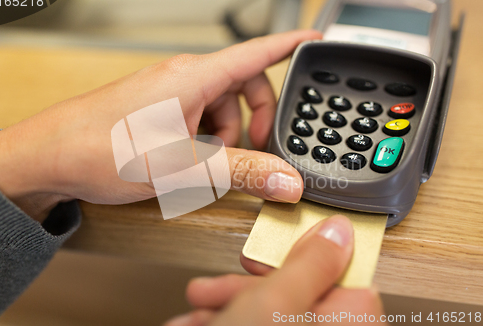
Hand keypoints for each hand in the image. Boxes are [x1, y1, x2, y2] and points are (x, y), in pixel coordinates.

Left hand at [0, 30, 320, 221]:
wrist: (50, 156)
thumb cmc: (101, 149)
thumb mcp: (181, 167)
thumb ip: (239, 172)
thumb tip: (285, 178)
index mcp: (194, 77)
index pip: (256, 53)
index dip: (291, 45)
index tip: (318, 40)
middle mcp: (183, 78)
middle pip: (243, 87)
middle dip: (257, 120)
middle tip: (256, 152)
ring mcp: (169, 93)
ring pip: (221, 106)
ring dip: (228, 136)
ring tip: (210, 164)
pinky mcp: (158, 109)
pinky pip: (198, 116)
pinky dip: (206, 139)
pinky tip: (191, 162)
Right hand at [166, 216, 386, 325]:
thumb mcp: (271, 304)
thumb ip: (310, 264)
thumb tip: (340, 232)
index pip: (352, 283)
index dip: (308, 265)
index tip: (276, 259)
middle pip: (300, 298)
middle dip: (249, 291)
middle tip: (221, 290)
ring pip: (268, 314)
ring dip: (227, 309)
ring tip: (199, 316)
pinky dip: (222, 323)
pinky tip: (195, 325)